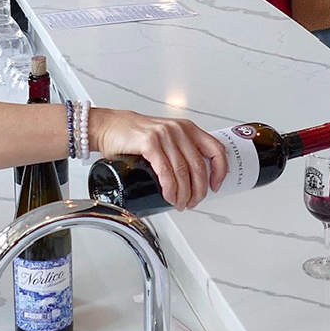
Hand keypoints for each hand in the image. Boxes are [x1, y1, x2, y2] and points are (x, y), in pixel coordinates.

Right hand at [87, 109, 228, 209]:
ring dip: (184, 194)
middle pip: (199, 167)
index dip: (220, 171)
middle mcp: (179, 130)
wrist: (109, 126)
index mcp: (188, 129)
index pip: (216, 150)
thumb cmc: (136, 135)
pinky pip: (166, 171)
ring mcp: (165, 135)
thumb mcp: (166, 138)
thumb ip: (180, 150)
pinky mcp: (149, 143)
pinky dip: (170, 188)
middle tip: (192, 203)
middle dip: (198, 191)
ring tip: (180, 204)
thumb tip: (194, 178)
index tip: (216, 186)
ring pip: (183, 172)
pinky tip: (169, 197)